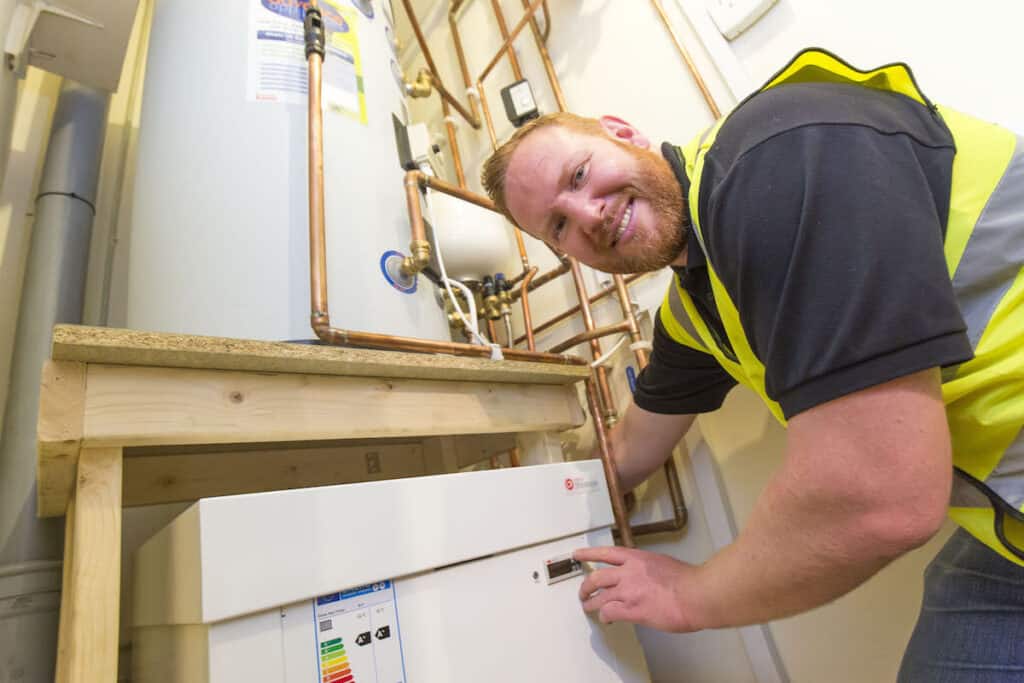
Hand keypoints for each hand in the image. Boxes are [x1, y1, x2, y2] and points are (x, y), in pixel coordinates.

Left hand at [574, 546, 702, 632]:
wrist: (696, 594)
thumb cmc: (688, 581)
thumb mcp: (663, 563)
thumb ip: (648, 569)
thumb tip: (644, 577)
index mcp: (637, 558)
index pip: (606, 553)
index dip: (588, 554)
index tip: (577, 554)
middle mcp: (629, 572)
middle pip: (596, 577)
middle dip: (585, 586)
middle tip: (582, 591)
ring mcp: (628, 591)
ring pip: (599, 597)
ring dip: (591, 604)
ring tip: (589, 608)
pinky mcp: (632, 610)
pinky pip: (609, 613)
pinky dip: (605, 617)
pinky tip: (607, 620)